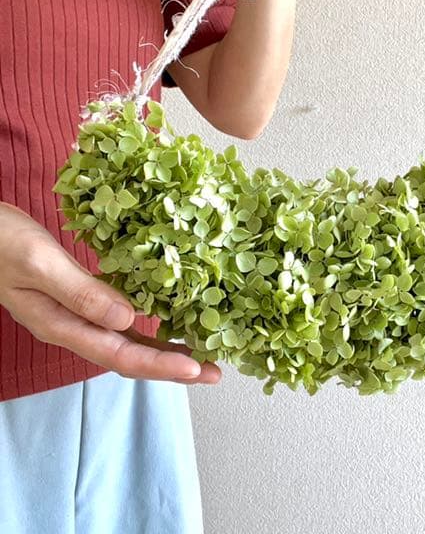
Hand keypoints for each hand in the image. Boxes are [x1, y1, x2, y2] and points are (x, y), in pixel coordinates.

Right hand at [0, 202, 221, 385]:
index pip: (120, 355)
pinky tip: (168, 326)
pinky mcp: (80, 300)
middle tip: (214, 372)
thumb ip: (80, 293)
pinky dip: (148, 329)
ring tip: (202, 356)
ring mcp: (77, 316)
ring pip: (128, 342)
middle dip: (173, 367)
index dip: (160, 364)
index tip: (196, 368)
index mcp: (62, 324)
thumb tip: (127, 320)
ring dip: (165, 352)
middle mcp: (73, 327)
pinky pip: (120, 323)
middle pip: (129, 357)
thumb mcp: (40, 264)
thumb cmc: (1, 242)